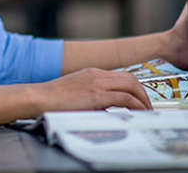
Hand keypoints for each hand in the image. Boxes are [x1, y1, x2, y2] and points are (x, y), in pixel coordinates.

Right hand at [38, 67, 152, 111]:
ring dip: (143, 99)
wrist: (39, 98)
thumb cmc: (54, 99)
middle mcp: (97, 75)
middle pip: (131, 78)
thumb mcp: (77, 92)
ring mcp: (97, 83)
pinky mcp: (96, 95)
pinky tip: (138, 114)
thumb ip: (94, 96)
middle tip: (148, 107)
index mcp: (93, 73)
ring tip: (147, 112)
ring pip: (131, 85)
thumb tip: (108, 108)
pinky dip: (135, 105)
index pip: (122, 76)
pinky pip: (124, 98)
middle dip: (143, 93)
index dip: (135, 88)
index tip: (140, 99)